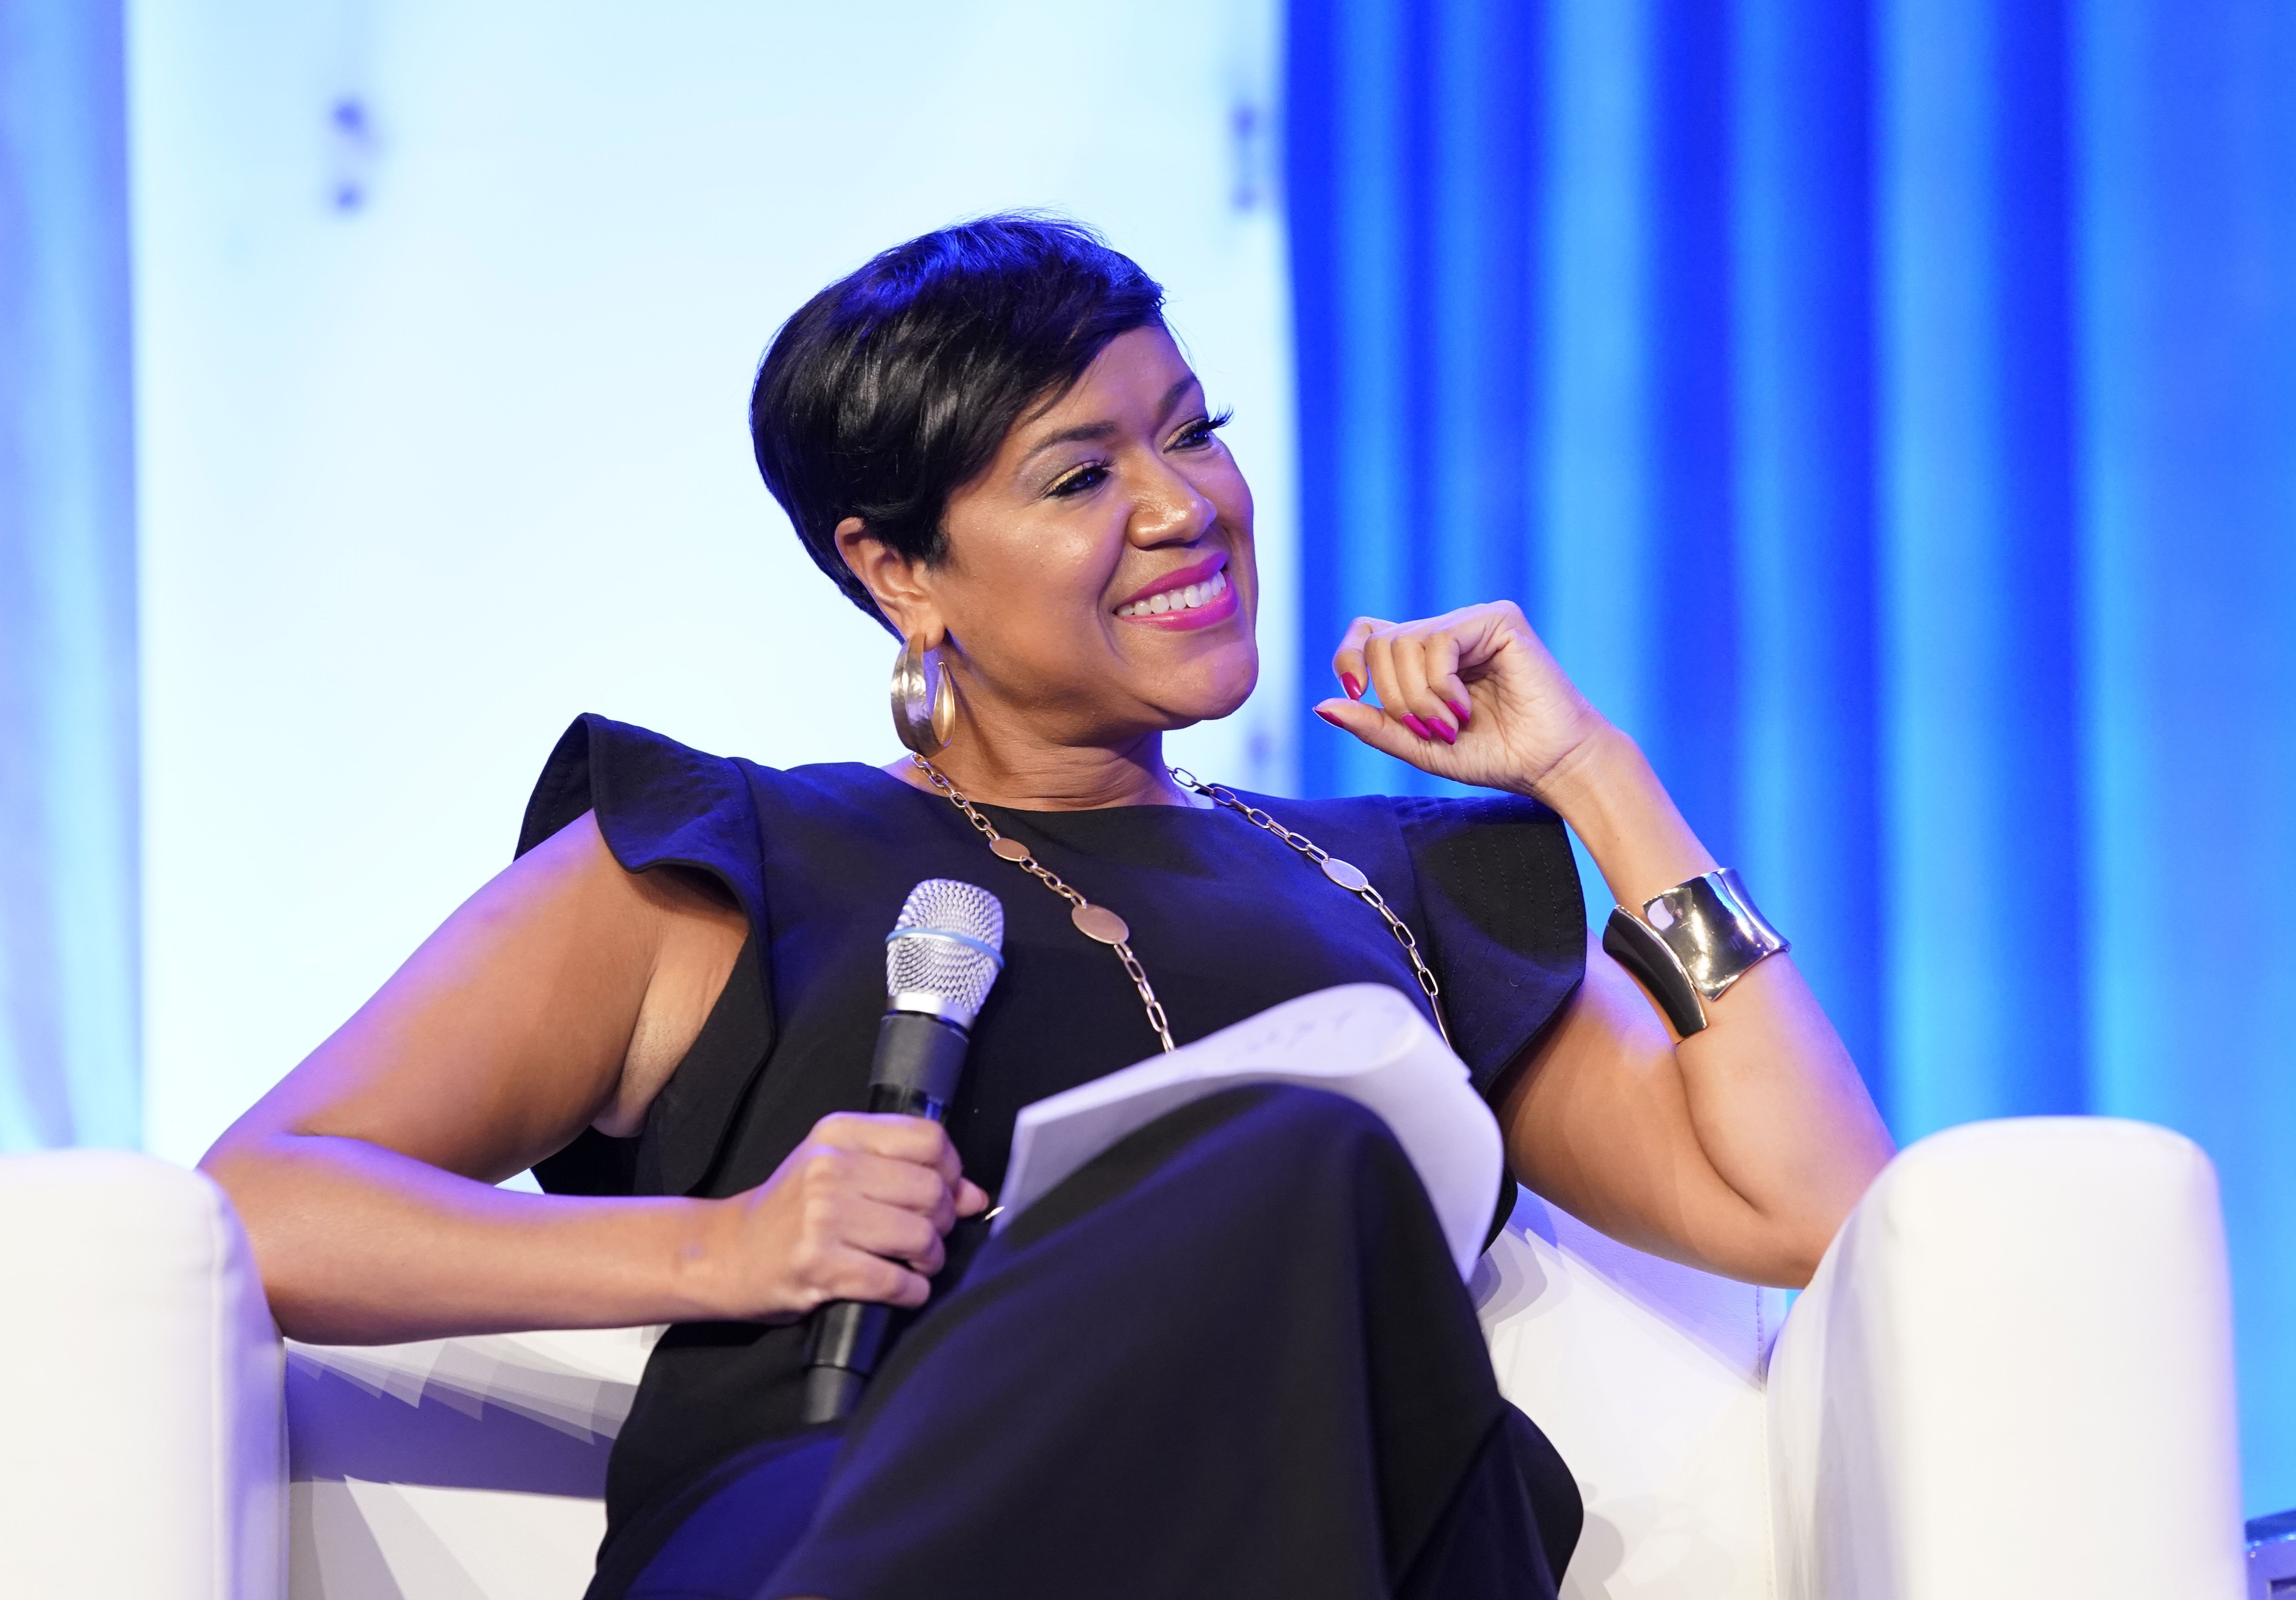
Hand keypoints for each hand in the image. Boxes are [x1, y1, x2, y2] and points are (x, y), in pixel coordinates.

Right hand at [702, 1112, 989, 1321]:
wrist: (727, 1254)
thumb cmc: (791, 1214)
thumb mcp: (840, 1172)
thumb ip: (906, 1173)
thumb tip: (974, 1195)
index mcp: (839, 1134)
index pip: (928, 1139)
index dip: (951, 1171)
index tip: (946, 1193)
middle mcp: (830, 1167)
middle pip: (930, 1189)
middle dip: (942, 1223)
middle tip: (929, 1238)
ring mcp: (823, 1215)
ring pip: (918, 1234)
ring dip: (930, 1259)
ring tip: (917, 1264)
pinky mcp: (819, 1263)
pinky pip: (894, 1279)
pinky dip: (911, 1291)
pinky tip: (903, 1289)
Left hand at [1314, 602, 1610, 798]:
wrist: (1550, 765)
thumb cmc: (1492, 756)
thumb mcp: (1417, 746)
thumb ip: (1373, 725)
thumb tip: (1322, 705)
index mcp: (1425, 657)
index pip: (1367, 632)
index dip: (1349, 656)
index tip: (1355, 689)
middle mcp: (1446, 632)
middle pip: (1379, 643)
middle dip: (1393, 697)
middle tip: (1429, 730)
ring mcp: (1472, 621)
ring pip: (1404, 643)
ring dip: (1418, 698)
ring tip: (1451, 725)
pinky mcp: (1498, 619)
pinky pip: (1438, 642)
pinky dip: (1440, 686)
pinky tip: (1464, 709)